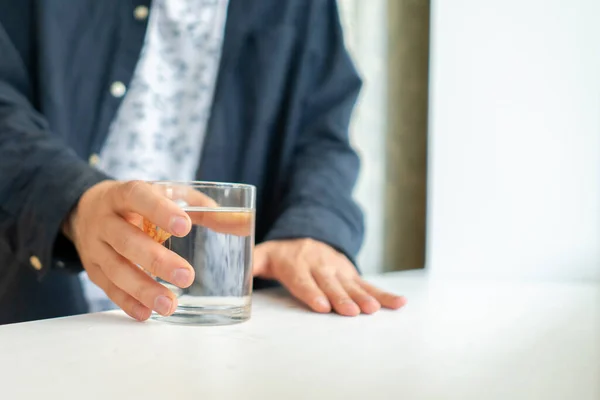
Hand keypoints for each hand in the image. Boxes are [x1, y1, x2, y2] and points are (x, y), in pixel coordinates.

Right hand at [64, 180, 194, 320]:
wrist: (86, 208)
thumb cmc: (140, 202)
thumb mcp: (167, 194)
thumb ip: (203, 208)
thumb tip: (242, 224)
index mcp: (124, 194)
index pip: (139, 197)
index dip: (160, 211)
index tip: (185, 226)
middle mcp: (105, 219)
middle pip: (126, 240)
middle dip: (156, 261)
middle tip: (187, 276)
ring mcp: (95, 246)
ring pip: (116, 269)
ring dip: (143, 289)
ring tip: (169, 305)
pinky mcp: (93, 269)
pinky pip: (108, 288)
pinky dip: (127, 302)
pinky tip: (146, 313)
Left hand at [253, 239, 406, 315]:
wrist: (307, 234)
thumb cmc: (281, 253)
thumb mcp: (262, 254)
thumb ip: (249, 263)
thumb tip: (229, 273)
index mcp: (296, 262)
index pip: (303, 279)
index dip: (311, 292)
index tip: (321, 304)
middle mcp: (319, 264)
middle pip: (330, 283)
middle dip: (340, 297)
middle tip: (350, 311)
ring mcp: (337, 268)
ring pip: (351, 284)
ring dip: (364, 296)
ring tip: (373, 310)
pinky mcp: (351, 272)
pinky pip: (368, 283)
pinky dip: (384, 294)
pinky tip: (399, 303)